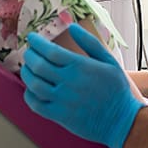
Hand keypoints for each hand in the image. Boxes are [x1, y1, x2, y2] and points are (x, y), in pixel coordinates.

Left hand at [21, 25, 145, 147]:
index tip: (32, 37)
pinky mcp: (59, 116)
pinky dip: (29, 95)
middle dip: (29, 55)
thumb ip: (90, 42)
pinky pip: (36, 104)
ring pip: (34, 84)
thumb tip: (72, 27)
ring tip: (27, 67)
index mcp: (80, 66)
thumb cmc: (116, 89)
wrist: (122, 120)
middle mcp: (68, 82)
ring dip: (26, 73)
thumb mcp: (108, 60)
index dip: (37, 42)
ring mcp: (62, 100)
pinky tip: (30, 89)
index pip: (50, 50)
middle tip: (28, 51)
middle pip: (38, 65)